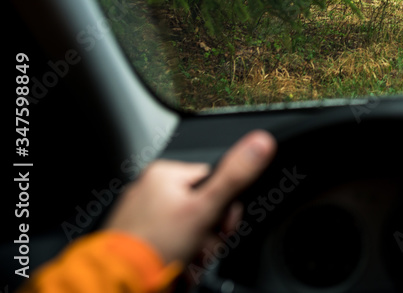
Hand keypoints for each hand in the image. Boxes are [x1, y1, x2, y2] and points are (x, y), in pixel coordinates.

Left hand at [105, 130, 276, 263]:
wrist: (121, 282)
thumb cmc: (155, 247)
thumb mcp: (205, 209)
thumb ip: (234, 177)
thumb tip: (261, 142)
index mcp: (165, 174)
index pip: (215, 182)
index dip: (225, 210)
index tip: (221, 227)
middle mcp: (149, 189)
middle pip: (203, 208)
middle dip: (208, 234)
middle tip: (199, 247)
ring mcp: (141, 214)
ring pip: (188, 227)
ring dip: (195, 248)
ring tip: (185, 258)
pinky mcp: (137, 236)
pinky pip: (170, 240)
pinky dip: (178, 254)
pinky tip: (175, 263)